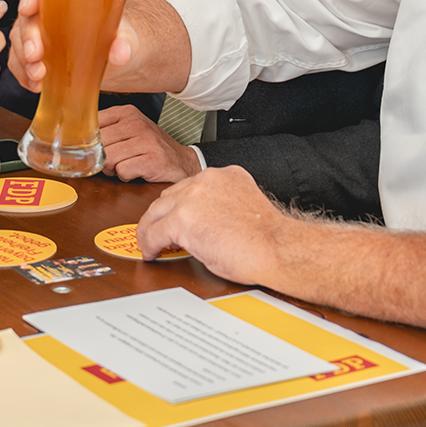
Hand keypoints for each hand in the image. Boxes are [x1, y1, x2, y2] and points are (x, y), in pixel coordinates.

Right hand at [6, 0, 136, 91]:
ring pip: (18, 40)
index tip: (28, 8)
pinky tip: (35, 84)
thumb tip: (120, 51)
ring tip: (38, 76)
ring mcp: (39, 33)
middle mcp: (49, 10)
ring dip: (24, 60)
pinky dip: (23, 74)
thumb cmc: (120, 37)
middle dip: (27, 36)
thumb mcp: (127, 36)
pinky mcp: (35, 54)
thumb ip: (125, 41)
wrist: (118, 58)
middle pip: (27, 17)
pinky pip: (19, 61)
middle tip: (35, 54)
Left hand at [99, 105, 199, 181]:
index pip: (94, 124)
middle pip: (100, 144)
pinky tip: (136, 171)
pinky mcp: (153, 160)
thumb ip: (105, 129)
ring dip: (113, 168)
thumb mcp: (128, 130)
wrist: (182, 161)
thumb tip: (74, 138)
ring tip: (126, 165)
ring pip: (109, 159)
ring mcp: (146, 141)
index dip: (89, 141)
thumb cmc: (150, 147)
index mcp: (127, 113)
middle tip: (114, 161)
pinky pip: (123, 171)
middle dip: (102, 158)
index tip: (91, 148)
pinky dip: (126, 176)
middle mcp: (137, 124)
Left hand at [137, 167, 286, 285]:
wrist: (277, 249)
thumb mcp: (244, 207)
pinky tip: (152, 252)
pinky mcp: (182, 220)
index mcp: (224, 174)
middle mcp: (206, 180)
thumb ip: (221, 205)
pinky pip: (155, 232)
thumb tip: (204, 222)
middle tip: (156, 230)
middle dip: (161, 215)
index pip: (190, 187)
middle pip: (169, 196)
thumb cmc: (267, 238)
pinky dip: (150, 244)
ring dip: (150, 228)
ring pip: (157, 212)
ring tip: (148, 241)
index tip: (175, 216)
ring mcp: (192, 198)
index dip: (179, 205)